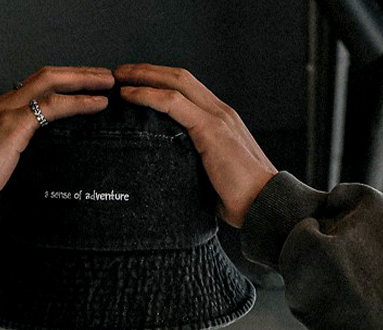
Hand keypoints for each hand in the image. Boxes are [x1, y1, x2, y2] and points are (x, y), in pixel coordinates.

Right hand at [0, 66, 114, 239]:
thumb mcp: (1, 172)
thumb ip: (19, 163)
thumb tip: (43, 173)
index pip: (34, 89)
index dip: (62, 85)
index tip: (84, 89)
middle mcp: (0, 106)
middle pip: (46, 76)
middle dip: (78, 73)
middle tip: (104, 77)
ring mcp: (5, 113)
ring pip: (51, 82)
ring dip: (83, 80)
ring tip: (108, 83)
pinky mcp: (12, 127)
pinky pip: (52, 106)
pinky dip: (79, 102)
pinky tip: (97, 104)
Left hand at [113, 64, 276, 227]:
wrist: (264, 204)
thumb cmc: (241, 200)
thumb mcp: (213, 176)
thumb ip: (196, 167)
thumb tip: (174, 178)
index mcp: (221, 121)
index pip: (188, 89)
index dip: (161, 82)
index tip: (135, 84)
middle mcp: (221, 112)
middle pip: (179, 77)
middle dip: (147, 71)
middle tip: (119, 73)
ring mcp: (217, 117)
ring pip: (175, 82)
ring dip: (143, 77)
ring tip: (118, 79)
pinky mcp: (211, 129)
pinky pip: (173, 103)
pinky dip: (147, 95)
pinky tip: (128, 96)